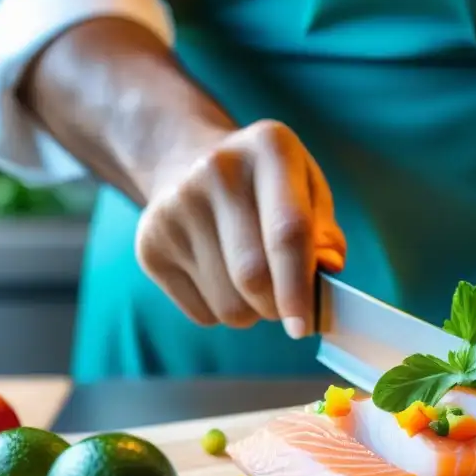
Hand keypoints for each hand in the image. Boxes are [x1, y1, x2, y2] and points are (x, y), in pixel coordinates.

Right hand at [135, 120, 345, 337]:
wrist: (188, 161)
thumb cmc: (266, 188)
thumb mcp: (308, 190)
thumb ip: (325, 234)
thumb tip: (326, 272)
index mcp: (269, 149)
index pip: (287, 233)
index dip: (298, 287)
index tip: (304, 327)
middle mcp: (217, 171)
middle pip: (252, 277)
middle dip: (277, 306)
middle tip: (287, 305)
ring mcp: (175, 208)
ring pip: (228, 305)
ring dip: (251, 312)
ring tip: (252, 283)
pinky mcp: (149, 245)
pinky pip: (202, 313)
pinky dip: (221, 312)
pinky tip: (220, 276)